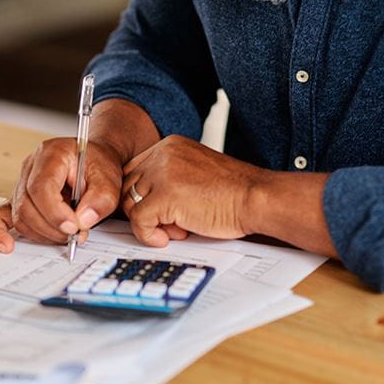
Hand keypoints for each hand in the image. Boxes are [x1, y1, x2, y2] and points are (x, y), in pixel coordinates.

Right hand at [0, 137, 123, 252]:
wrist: (93, 161)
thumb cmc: (97, 165)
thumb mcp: (109, 178)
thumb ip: (100, 199)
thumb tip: (82, 221)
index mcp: (52, 154)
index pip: (42, 186)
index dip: (55, 212)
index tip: (73, 228)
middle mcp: (31, 167)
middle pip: (27, 204)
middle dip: (52, 227)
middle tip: (76, 235)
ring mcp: (22, 183)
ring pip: (20, 216)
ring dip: (43, 233)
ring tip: (67, 236)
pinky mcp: (19, 199)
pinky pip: (0, 216)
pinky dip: (1, 232)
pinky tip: (6, 244)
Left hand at [121, 135, 269, 246]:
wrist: (256, 198)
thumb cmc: (234, 193)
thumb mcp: (195, 175)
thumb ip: (169, 179)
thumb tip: (142, 202)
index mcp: (170, 146)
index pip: (134, 171)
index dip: (141, 196)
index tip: (158, 212)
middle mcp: (163, 154)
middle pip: (127, 187)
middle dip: (143, 211)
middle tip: (171, 224)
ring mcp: (162, 173)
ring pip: (130, 204)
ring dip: (149, 223)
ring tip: (177, 229)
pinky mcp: (165, 196)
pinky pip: (139, 221)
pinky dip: (149, 235)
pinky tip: (171, 237)